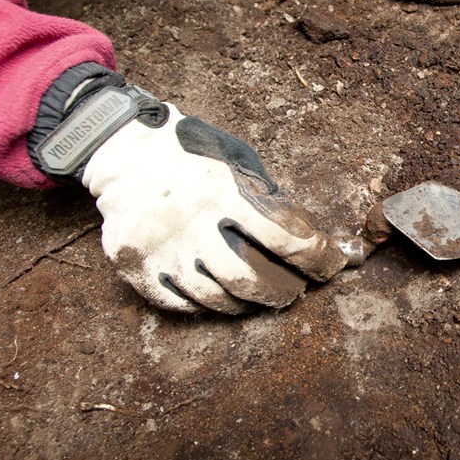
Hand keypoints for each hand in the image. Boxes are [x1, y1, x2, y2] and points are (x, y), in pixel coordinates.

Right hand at [80, 102, 347, 313]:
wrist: (127, 154)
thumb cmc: (195, 154)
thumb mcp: (238, 160)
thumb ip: (268, 197)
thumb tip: (308, 239)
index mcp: (223, 190)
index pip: (284, 237)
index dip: (316, 258)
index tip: (333, 266)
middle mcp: (191, 222)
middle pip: (249, 279)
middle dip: (284, 291)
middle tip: (296, 290)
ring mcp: (161, 248)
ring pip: (216, 298)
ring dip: (248, 303)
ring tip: (260, 296)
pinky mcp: (136, 266)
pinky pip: (180, 303)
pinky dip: (207, 305)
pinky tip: (221, 296)